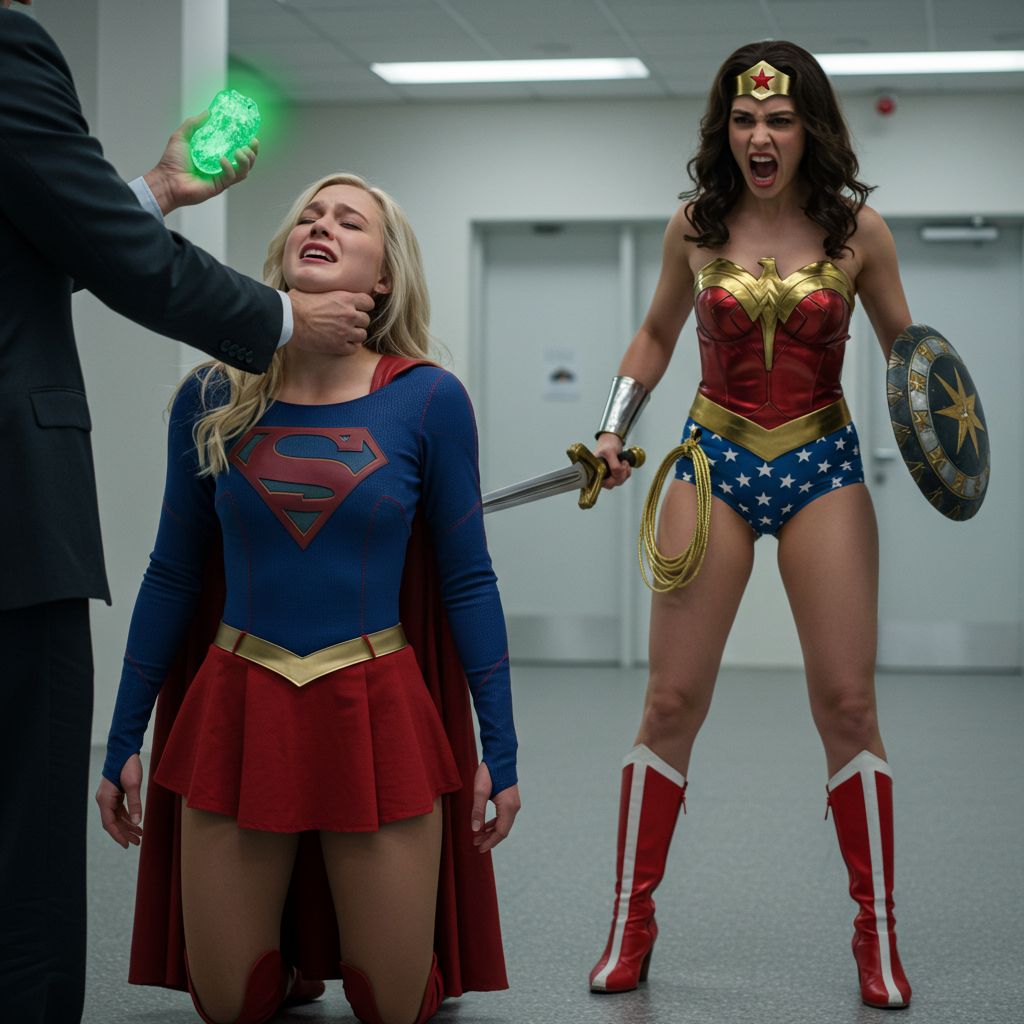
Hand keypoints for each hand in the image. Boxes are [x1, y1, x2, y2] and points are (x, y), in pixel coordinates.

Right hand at [95, 754, 143, 848]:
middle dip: (125, 833)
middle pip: (113, 822)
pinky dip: (127, 816)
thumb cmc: (127, 766)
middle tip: (137, 842)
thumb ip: (135, 804)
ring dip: (127, 825)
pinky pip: (119, 810)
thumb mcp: (134, 785)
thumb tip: (137, 822)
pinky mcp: (115, 793)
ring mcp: (109, 797)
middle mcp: (104, 800)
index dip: (119, 835)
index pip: (110, 824)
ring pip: (117, 817)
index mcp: (105, 800)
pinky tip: (136, 822)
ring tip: (140, 834)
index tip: (127, 845)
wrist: (124, 750)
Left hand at [143, 111, 258, 214]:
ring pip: (243, 171)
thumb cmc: (172, 161)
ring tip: (240, 151)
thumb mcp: (182, 136)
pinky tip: (222, 159)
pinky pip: (231, 176)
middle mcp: (221, 166)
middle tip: (251, 144)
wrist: (167, 180)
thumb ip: (194, 124)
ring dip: (246, 160)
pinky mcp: (219, 185)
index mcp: (215, 154)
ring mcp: (221, 177)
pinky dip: (229, 167)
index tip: (251, 135)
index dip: (246, 144)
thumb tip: (208, 112)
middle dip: (252, 153)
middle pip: (246, 162)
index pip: (236, 149)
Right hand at [287, 289, 374, 354]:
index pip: (368, 302)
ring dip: (355, 335)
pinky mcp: (338, 346)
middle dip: (358, 321)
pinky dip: (349, 347)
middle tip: (347, 322)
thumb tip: (331, 293)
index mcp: (345, 298)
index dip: (363, 306)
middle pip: (366, 320)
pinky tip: (340, 343)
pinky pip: (354, 349)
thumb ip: (331, 294)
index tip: (357, 308)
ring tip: (344, 334)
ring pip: (362, 335)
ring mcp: (345, 332)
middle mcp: (349, 315)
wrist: (287, 319)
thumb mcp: (317, 290)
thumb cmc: (296, 302)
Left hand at [470, 764, 520, 853]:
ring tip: (477, 836)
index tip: (479, 849)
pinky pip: (504, 817)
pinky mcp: (511, 800)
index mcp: (508, 807)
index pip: (500, 832)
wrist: (500, 757)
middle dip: (489, 839)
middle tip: (475, 844)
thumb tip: (475, 830)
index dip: (490, 842)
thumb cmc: (490, 772)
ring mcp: (514, 804)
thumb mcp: (480, 791)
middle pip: (503, 830)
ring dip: (491, 832)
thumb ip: (477, 811)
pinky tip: (485, 826)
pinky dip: (494, 824)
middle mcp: (514, 807)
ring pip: (503, 824)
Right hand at [595, 432, 631, 488]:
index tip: (615, 469)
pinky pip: (622, 478)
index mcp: (594, 471)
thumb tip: (617, 473)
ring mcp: (607, 476)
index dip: (611, 479)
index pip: (601, 483)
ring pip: (618, 482)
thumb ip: (614, 465)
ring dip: (624, 473)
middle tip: (621, 464)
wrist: (612, 440)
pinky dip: (626, 472)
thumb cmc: (607, 445)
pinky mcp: (614, 475)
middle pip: (611, 484)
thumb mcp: (610, 452)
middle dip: (620, 475)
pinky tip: (624, 464)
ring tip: (623, 462)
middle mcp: (599, 475)